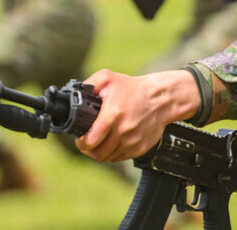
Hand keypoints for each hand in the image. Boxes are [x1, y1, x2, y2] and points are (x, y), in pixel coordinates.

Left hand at [75, 69, 199, 161]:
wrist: (162, 98)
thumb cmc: (134, 88)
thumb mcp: (108, 78)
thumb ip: (88, 84)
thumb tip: (74, 94)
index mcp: (113, 114)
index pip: (91, 141)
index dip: (82, 143)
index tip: (80, 139)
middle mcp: (123, 131)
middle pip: (98, 153)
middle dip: (89, 149)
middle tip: (87, 142)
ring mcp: (133, 142)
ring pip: (108, 157)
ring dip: (101, 151)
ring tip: (100, 141)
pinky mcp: (140, 148)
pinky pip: (121, 157)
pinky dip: (114, 152)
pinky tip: (114, 141)